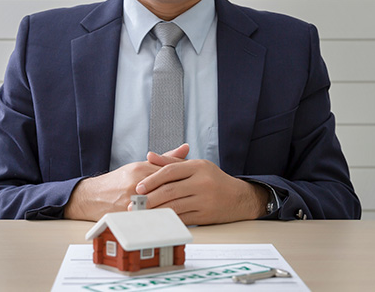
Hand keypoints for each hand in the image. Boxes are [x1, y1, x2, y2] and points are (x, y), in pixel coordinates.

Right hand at [63, 144, 189, 220]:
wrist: (93, 196)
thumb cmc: (119, 180)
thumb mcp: (140, 165)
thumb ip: (164, 158)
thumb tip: (186, 148)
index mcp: (141, 169)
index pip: (169, 171)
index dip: (185, 176)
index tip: (197, 180)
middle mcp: (137, 183)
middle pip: (166, 187)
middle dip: (182, 191)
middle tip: (198, 195)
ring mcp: (132, 200)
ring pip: (159, 203)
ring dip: (174, 206)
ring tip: (189, 207)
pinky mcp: (128, 214)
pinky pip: (149, 217)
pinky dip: (161, 218)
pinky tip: (173, 219)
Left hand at [136, 152, 268, 224]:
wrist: (239, 198)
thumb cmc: (213, 179)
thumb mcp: (196, 166)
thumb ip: (171, 161)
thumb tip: (149, 155)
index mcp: (198, 167)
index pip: (170, 172)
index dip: (152, 180)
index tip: (139, 188)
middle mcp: (202, 182)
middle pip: (170, 191)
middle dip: (150, 198)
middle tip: (135, 204)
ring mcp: (205, 200)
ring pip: (174, 206)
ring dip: (155, 211)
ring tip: (142, 213)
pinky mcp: (205, 216)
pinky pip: (182, 218)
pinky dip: (167, 219)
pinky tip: (157, 220)